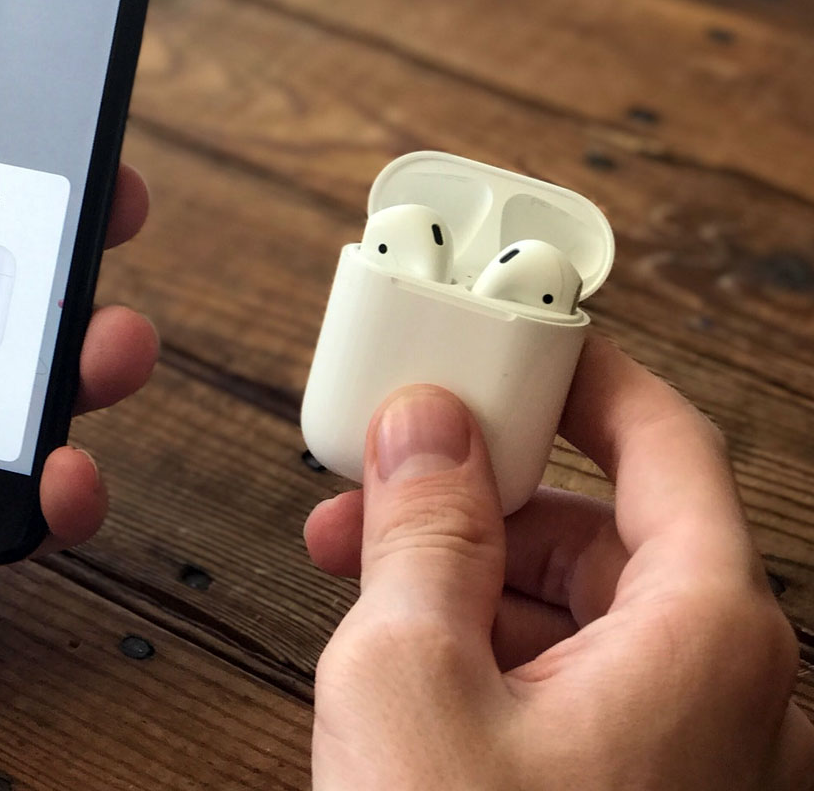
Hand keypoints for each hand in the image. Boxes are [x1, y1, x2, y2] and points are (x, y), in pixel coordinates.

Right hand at [304, 337, 813, 788]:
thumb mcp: (409, 680)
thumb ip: (421, 535)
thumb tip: (426, 434)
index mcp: (711, 646)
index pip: (668, 446)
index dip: (577, 383)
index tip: (508, 349)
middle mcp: (737, 703)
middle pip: (611, 539)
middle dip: (480, 507)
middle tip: (381, 490)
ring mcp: (700, 763)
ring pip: (587, 623)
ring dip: (470, 588)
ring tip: (361, 588)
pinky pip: (581, 694)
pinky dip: (496, 661)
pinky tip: (407, 664)